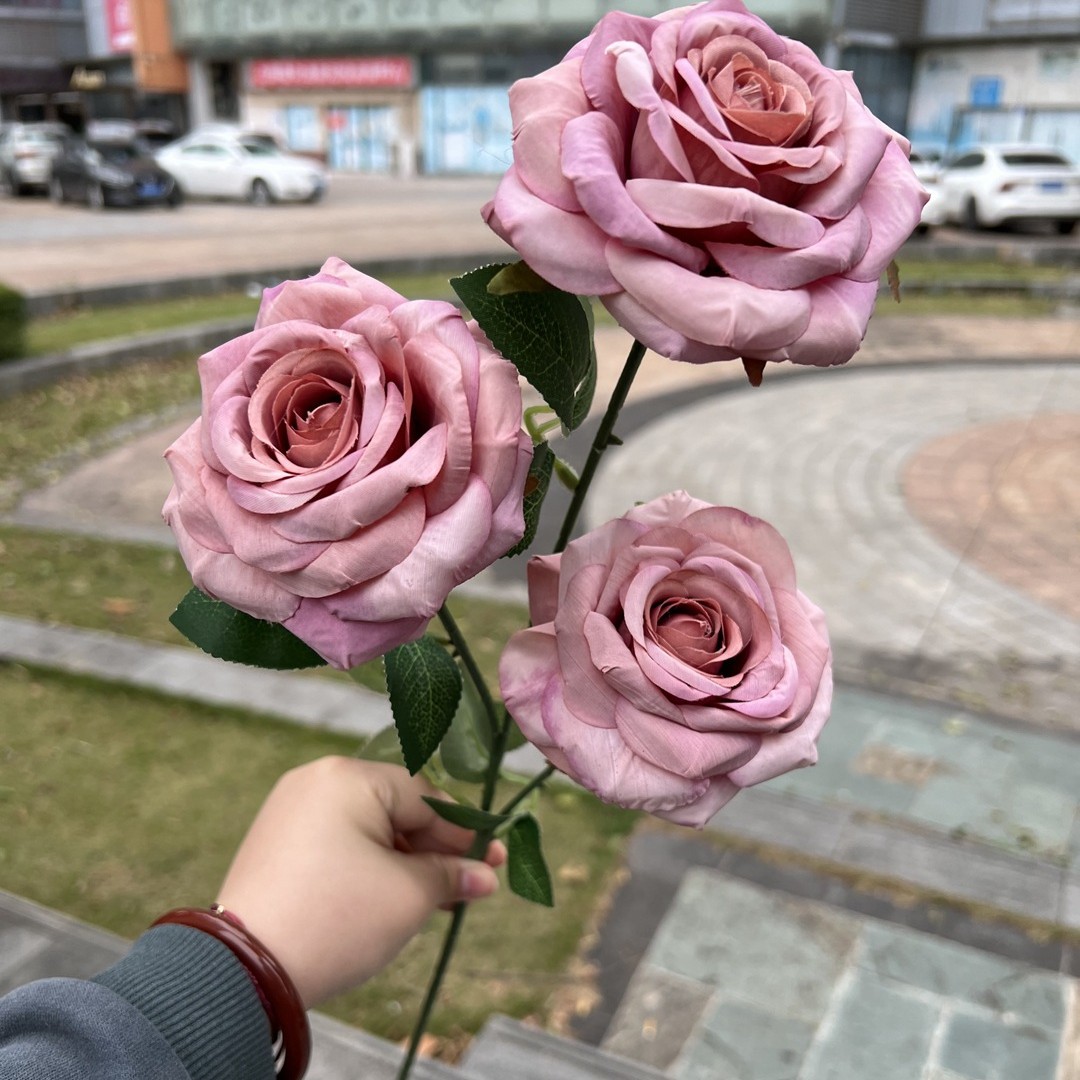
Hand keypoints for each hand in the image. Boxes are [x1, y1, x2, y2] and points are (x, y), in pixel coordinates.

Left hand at [216, 757, 504, 1006]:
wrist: (245, 970)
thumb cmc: (338, 918)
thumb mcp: (409, 896)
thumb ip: (451, 875)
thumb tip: (484, 875)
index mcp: (348, 777)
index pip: (424, 797)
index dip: (463, 833)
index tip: (494, 862)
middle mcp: (316, 781)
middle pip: (395, 810)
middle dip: (434, 850)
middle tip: (469, 884)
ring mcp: (290, 810)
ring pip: (367, 829)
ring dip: (404, 861)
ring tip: (435, 899)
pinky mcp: (275, 843)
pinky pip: (338, 842)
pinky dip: (369, 866)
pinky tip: (392, 896)